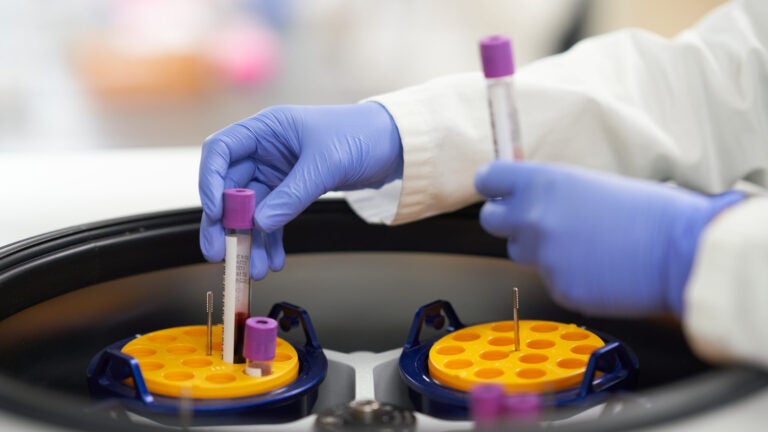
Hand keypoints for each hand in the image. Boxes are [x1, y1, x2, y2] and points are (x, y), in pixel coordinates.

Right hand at [199, 102, 402, 278]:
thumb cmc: (360, 134)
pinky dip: (271, 239)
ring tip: (254, 268)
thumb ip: (292, 195)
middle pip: (229, 186)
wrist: (392, 144)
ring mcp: (277, 171)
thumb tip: (261, 223)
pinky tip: (274, 259)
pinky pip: (272, 217)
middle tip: (220, 252)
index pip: (221, 150)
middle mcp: (265, 149)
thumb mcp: (325, 163)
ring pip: (251, 209)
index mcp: (266, 128)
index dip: (210, 181)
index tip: (215, 212)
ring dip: (250, 240)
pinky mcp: (291, 190)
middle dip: (224, 223)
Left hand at [475, 161, 742, 316]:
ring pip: (521, 252)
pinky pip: (551, 279)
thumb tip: (525, 191)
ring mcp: (544, 256)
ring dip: (539, 249)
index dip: (494, 186)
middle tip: (535, 220)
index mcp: (542, 183)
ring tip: (582, 244)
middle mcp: (534, 218)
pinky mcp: (559, 288)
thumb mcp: (591, 183)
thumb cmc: (649, 212)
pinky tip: (598, 267)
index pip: (488, 179)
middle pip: (491, 220)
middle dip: (509, 220)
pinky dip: (568, 275)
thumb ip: (550, 190)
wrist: (683, 252)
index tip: (499, 190)